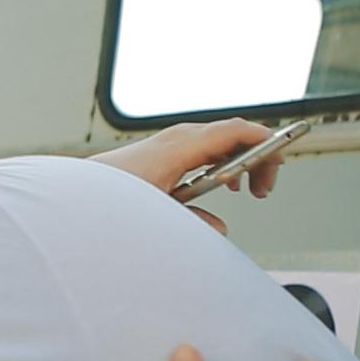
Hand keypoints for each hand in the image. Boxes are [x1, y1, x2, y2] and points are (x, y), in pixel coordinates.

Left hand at [92, 119, 285, 234]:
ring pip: (219, 142)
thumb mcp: (160, 217)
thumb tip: (220, 229)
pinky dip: (221, 163)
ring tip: (248, 191)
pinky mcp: (162, 151)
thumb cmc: (110, 203)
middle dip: (257, 159)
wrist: (76, 196)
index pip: (236, 131)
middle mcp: (177, 138)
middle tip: (263, 191)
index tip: (282, 160)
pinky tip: (224, 184)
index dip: (266, 142)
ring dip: (240, 163)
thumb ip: (196, 222)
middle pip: (232, 135)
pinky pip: (204, 148)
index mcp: (182, 147)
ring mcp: (169, 142)